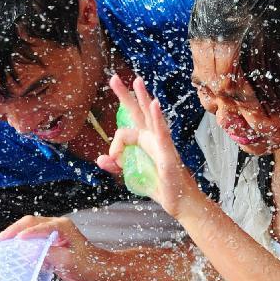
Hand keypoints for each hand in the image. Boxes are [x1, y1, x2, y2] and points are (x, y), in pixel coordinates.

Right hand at [0, 216, 108, 280]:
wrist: (97, 270)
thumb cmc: (87, 265)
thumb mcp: (67, 262)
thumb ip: (49, 255)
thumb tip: (30, 252)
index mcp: (62, 226)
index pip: (40, 227)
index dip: (26, 234)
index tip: (15, 241)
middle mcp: (57, 225)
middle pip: (31, 222)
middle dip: (16, 229)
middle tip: (2, 238)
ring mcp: (54, 232)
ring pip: (31, 227)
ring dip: (17, 233)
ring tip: (4, 241)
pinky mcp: (51, 240)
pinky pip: (34, 236)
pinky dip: (23, 240)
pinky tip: (14, 247)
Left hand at [97, 74, 197, 219]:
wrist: (180, 202)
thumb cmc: (159, 185)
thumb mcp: (131, 175)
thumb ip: (116, 166)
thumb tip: (100, 159)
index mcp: (144, 140)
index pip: (123, 132)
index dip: (114, 145)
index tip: (112, 161)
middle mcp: (153, 138)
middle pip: (137, 112)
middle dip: (126, 95)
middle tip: (114, 78)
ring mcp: (162, 144)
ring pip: (151, 117)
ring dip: (143, 98)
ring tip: (137, 82)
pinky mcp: (168, 154)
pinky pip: (162, 134)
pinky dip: (158, 119)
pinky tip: (154, 105)